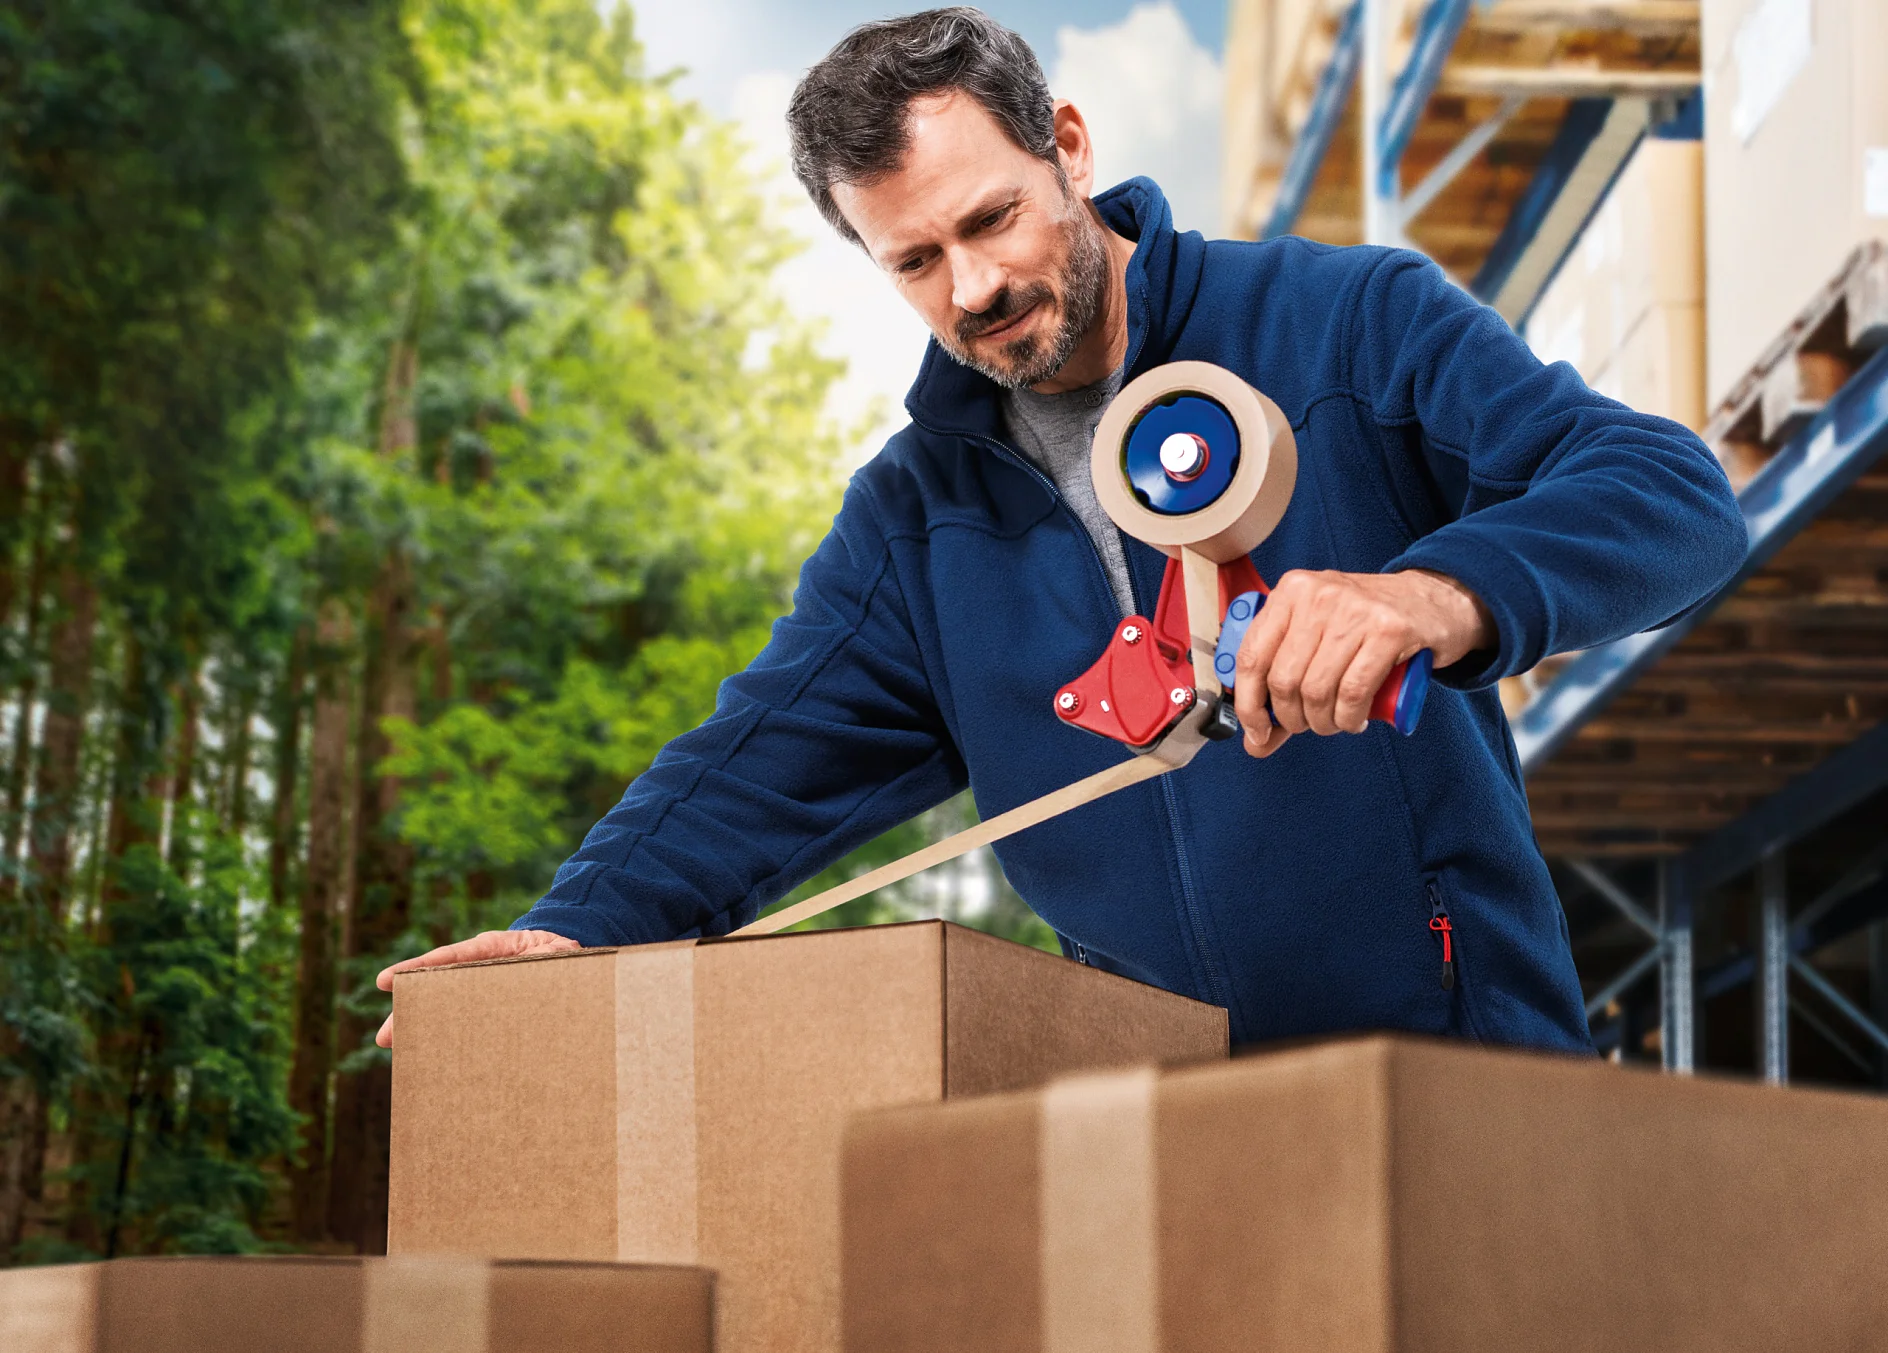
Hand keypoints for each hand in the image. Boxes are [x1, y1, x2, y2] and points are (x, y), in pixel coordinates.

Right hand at [374, 928, 579, 1047]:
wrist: (568, 959)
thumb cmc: (562, 952)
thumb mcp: (559, 952)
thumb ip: (552, 956)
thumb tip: (553, 957)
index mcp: (491, 949)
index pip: (448, 958)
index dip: (418, 968)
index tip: (387, 980)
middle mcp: (477, 968)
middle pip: (437, 988)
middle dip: (410, 1011)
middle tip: (384, 1037)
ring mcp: (479, 989)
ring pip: (444, 1006)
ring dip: (422, 1027)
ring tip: (396, 1048)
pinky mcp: (487, 1007)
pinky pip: (463, 1021)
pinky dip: (446, 1034)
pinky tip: (431, 1054)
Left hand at [1233, 568, 1491, 756]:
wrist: (1435, 600)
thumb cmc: (1368, 622)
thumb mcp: (1320, 635)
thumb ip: (1283, 682)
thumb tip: (1255, 743)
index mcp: (1291, 590)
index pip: (1252, 656)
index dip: (1249, 704)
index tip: (1258, 731)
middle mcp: (1318, 595)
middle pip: (1284, 679)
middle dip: (1292, 718)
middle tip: (1309, 725)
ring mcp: (1354, 610)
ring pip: (1317, 689)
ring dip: (1323, 723)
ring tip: (1335, 723)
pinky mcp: (1389, 630)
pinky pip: (1353, 692)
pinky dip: (1349, 719)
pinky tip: (1355, 720)